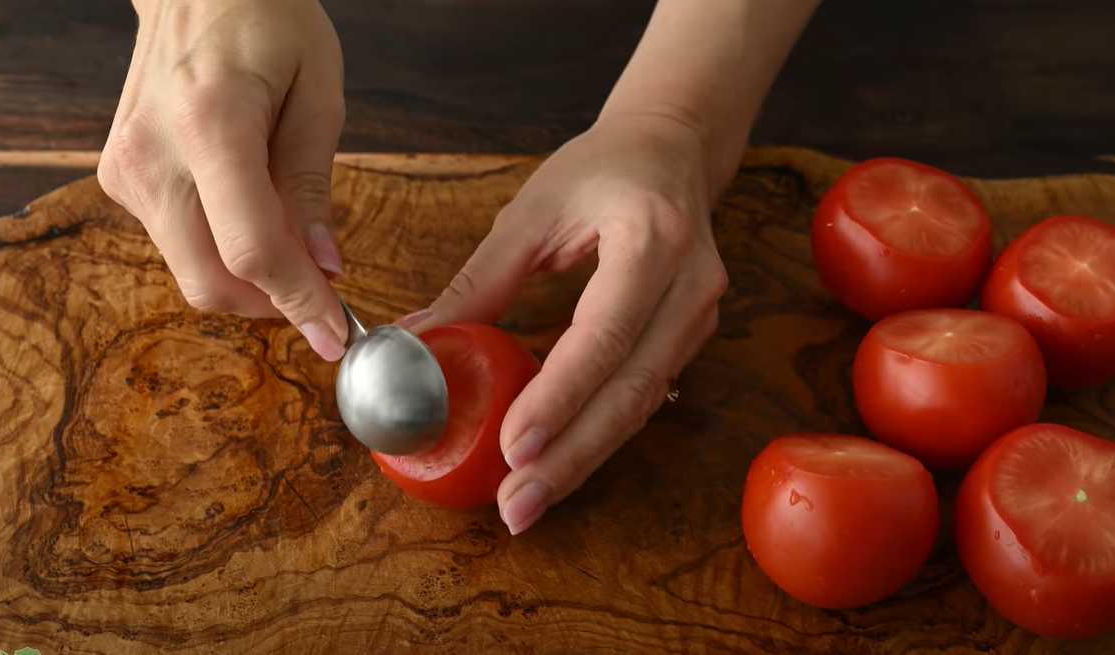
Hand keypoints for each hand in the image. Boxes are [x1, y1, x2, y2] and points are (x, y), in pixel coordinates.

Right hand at [98, 0, 347, 360]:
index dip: (298, 302)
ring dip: (249, 278)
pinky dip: (222, 250)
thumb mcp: (318, 92)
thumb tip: (323, 266)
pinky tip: (252, 210)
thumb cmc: (266, 20)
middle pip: (209, 281)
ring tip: (291, 233)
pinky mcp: (119, 177)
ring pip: (191, 272)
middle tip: (323, 292)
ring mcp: (125, 170)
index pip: (252, 250)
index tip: (335, 335)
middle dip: (273, 303)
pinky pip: (177, 244)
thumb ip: (313, 184)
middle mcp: (152, 155)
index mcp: (210, 125)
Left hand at [408, 113, 728, 533]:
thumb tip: (415, 340)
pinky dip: (598, 432)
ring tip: (527, 500)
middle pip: (631, 388)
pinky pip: (644, 396)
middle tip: (516, 505)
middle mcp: (690, 285)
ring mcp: (700, 316)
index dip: (560, 396)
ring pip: (641, 405)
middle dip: (570, 455)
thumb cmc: (603, 169)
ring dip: (584, 458)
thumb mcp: (534, 211)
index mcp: (653, 238)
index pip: (604, 333)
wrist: (675, 149)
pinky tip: (557, 463)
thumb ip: (480, 280)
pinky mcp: (691, 337)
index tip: (513, 447)